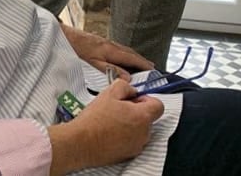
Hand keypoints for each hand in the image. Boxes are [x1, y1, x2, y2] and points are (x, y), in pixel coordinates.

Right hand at [48, 80, 163, 173]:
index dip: (147, 99)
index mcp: (142, 117)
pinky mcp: (129, 155)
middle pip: (148, 118)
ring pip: (140, 130)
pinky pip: (132, 141)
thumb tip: (132, 90)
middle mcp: (144, 133)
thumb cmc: (95, 119)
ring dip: (130, 123)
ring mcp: (137, 146)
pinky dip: (125, 135)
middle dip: (136, 111)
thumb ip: (126, 86)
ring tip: (111, 120)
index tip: (135, 99)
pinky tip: (110, 131)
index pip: (158, 105)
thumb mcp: (110, 92)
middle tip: (118, 107)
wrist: (82, 142)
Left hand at [59, 23, 153, 79]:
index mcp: (112, 51)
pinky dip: (125, 54)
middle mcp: (111, 45)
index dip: (144, 64)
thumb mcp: (95, 64)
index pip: (133, 58)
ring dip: (134, 57)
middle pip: (130, 53)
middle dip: (141, 60)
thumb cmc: (79, 50)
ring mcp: (106, 43)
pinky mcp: (100, 42)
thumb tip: (128, 77)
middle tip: (151, 68)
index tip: (153, 70)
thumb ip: (112, 70)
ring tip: (141, 63)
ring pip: (124, 50)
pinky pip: (118, 49)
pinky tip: (122, 58)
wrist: (66, 36)